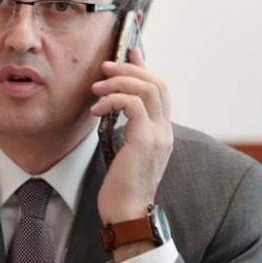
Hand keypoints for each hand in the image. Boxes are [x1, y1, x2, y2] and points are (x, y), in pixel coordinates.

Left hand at [91, 48, 173, 226]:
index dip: (144, 65)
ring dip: (119, 81)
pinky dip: (114, 99)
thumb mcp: (123, 149)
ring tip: (96, 88)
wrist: (127, 213)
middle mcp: (165, 130)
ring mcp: (159, 135)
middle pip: (157, 82)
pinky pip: (134, 105)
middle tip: (104, 66)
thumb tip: (113, 106)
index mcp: (161, 130)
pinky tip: (97, 109)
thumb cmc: (120, 185)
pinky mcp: (145, 141)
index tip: (129, 49)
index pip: (159, 88)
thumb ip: (124, 127)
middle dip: (129, 67)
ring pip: (148, 88)